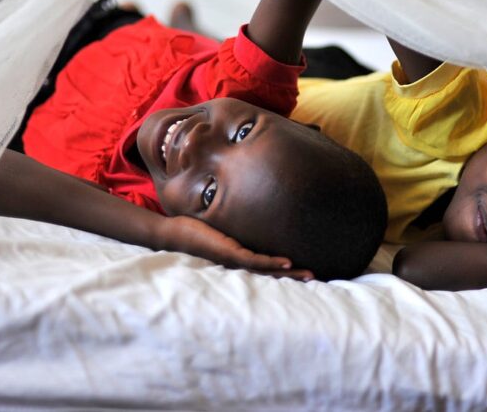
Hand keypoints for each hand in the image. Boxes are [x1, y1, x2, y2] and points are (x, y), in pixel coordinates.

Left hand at [161, 216, 312, 280]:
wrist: (173, 233)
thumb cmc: (193, 228)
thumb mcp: (218, 224)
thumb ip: (231, 222)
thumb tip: (242, 209)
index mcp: (238, 256)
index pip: (265, 265)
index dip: (284, 268)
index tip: (302, 268)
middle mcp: (238, 262)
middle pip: (270, 272)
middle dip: (292, 276)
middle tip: (313, 278)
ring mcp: (234, 259)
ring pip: (266, 269)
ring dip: (288, 273)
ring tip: (308, 275)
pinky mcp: (228, 253)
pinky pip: (254, 260)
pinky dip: (271, 263)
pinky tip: (287, 263)